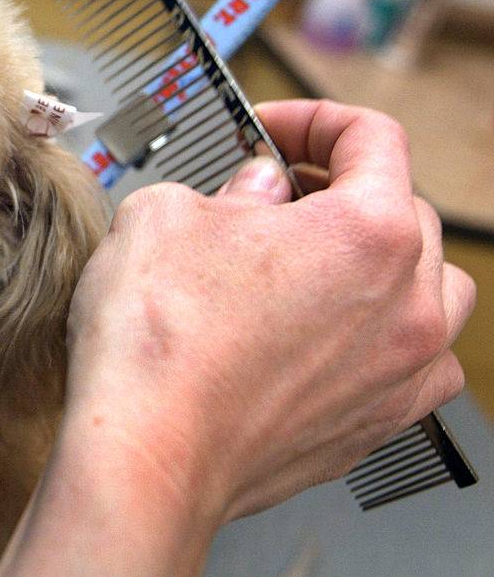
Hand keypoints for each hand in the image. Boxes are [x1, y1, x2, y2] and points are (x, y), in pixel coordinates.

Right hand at [0, 100, 474, 576]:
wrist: (145, 457)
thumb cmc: (156, 346)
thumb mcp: (166, 215)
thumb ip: (229, 189)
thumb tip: (254, 196)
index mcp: (368, 232)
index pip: (372, 138)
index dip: (313, 119)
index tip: (274, 132)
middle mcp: (404, 305)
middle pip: (405, 212)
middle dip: (338, 189)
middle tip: (275, 195)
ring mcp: (397, 374)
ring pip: (430, 293)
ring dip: (383, 265)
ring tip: (318, 264)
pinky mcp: (372, 427)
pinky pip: (408, 364)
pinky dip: (378, 337)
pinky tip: (323, 336)